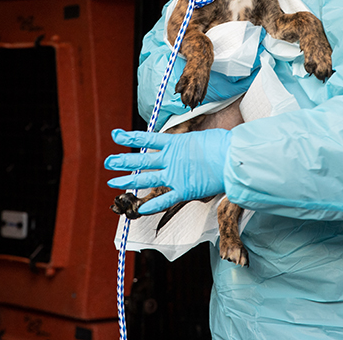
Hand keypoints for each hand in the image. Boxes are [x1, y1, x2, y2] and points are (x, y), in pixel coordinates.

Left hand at [104, 129, 231, 214]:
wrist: (234, 158)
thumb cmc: (223, 146)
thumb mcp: (202, 139)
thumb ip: (190, 145)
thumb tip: (189, 146)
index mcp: (175, 143)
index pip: (146, 138)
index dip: (130, 137)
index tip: (116, 134)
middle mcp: (171, 159)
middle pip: (141, 160)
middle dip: (123, 161)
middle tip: (108, 162)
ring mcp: (176, 175)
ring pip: (147, 178)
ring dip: (128, 181)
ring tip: (112, 182)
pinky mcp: (185, 189)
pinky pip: (165, 199)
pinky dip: (152, 204)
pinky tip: (139, 209)